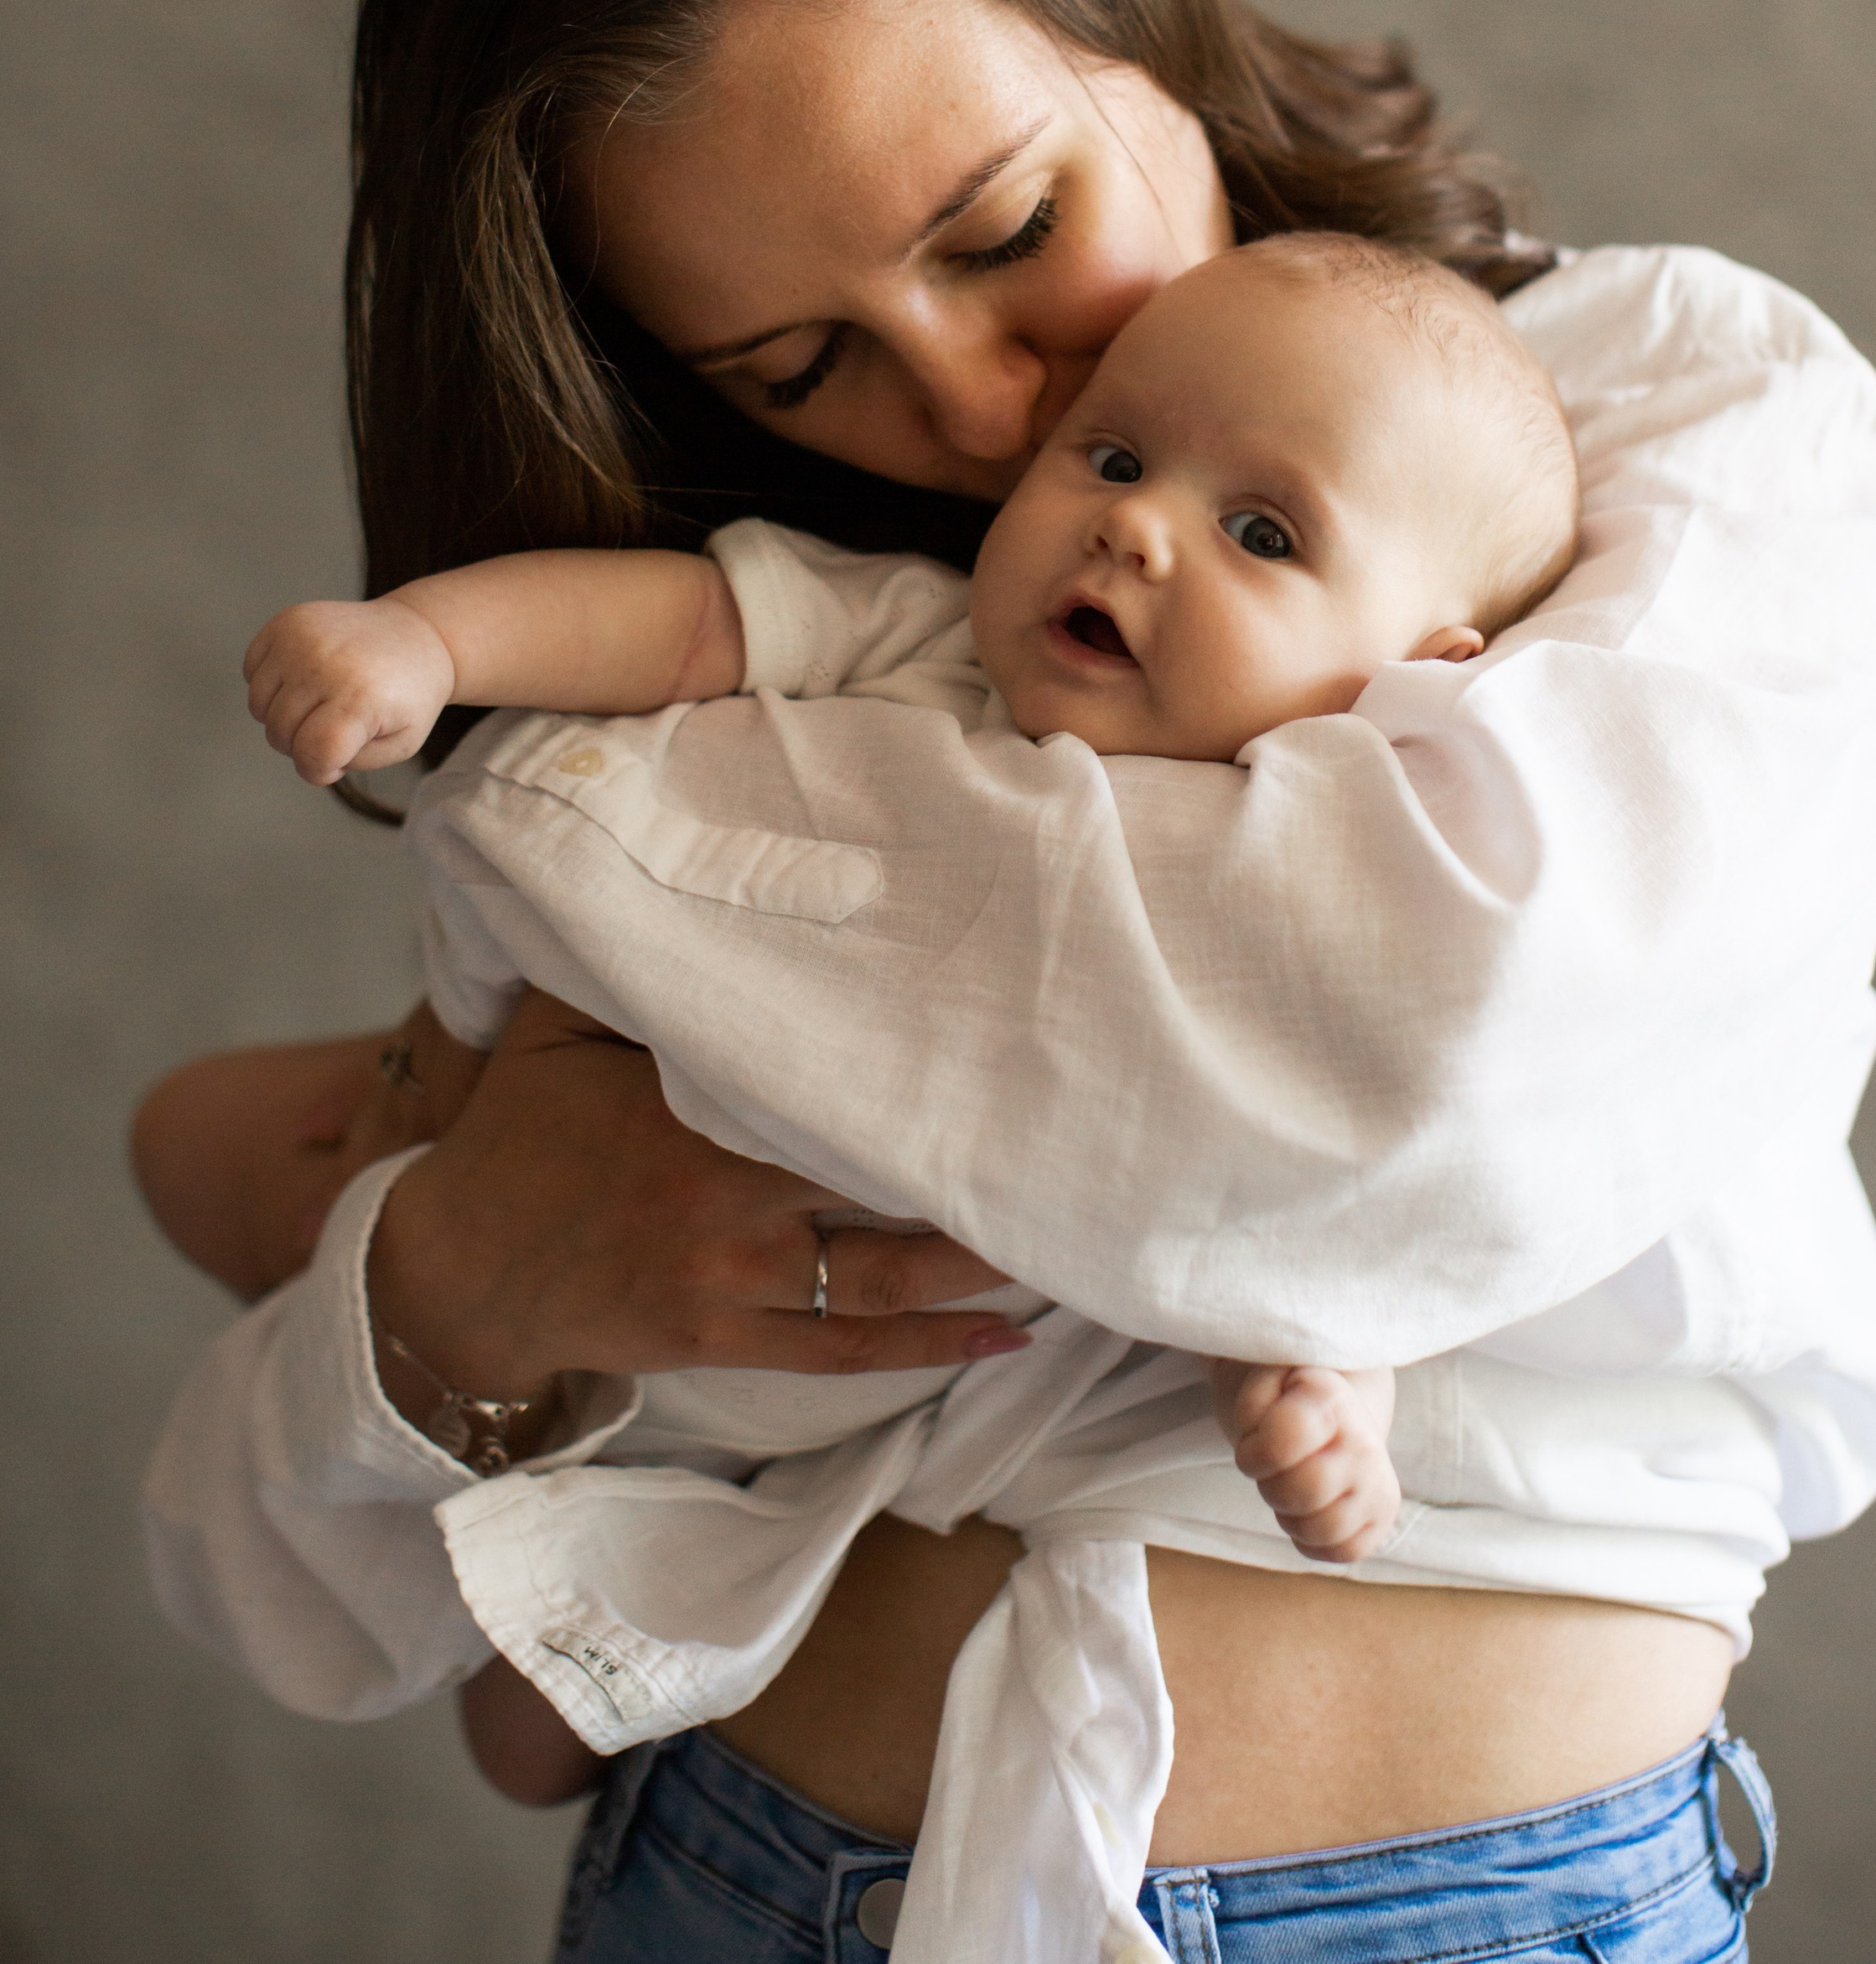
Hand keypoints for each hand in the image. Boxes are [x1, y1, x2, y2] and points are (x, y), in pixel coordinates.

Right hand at [244, 596, 456, 782]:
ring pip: (259, 706)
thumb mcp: (401, 743)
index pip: (311, 753)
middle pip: (281, 733)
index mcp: (360, 698)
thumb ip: (352, 762)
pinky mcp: (287, 621)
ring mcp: (302, 639)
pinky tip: (304, 677)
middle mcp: (326, 664)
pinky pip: (251, 671)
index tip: (336, 762)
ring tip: (319, 702)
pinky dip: (270, 684)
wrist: (418, 634)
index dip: (318, 770)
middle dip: (302, 744)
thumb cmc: (409, 693)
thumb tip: (310, 756)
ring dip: (282, 715)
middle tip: (334, 727)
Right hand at [368, 991, 1029, 1405]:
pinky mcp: (727, 1340)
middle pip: (874, 1174)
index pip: (823, 1075)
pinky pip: (846, 1350)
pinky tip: (1009, 1336)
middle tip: (1079, 1133)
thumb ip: (624, 958)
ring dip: (979, 1258)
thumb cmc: (521, 1132)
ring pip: (880, 1274)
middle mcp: (722, 1193)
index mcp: (691, 1106)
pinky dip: (930, 1349)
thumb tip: (680, 862)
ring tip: (1073, 1231)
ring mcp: (731, 1277)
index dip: (914, 1061)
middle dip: (970, 1154)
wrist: (459, 1271)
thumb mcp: (554, 1022)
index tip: (999, 1032)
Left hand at [1208, 1360, 1401, 1563]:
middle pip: (1299, 1494)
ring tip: (1293, 1486)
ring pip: (1319, 1531)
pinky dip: (1313, 1539)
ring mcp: (1379, 1483)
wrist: (1332, 1413)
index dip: (1251, 1453)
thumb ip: (1253, 1400)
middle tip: (1274, 1469)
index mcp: (1334, 1399)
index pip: (1279, 1446)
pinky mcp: (1383, 1519)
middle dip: (1271, 1486)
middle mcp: (1366, 1442)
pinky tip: (1311, 1509)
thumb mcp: (1263, 1382)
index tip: (1253, 1444)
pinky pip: (1338, 1552)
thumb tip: (1262, 1431)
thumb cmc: (1288, 1400)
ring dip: (1290, 1515)